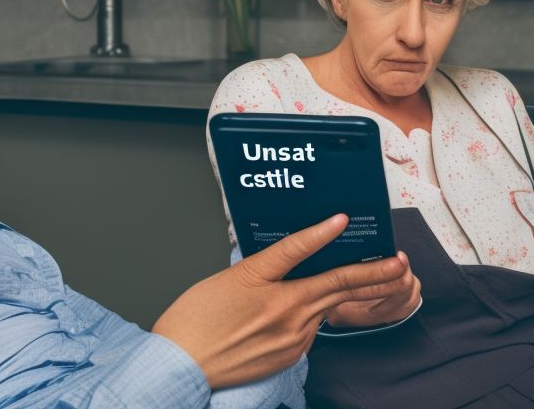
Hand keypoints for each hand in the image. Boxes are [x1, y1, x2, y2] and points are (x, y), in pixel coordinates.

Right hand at [152, 214, 410, 388]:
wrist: (184, 363)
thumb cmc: (195, 319)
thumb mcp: (226, 278)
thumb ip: (262, 268)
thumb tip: (287, 262)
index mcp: (260, 282)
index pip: (298, 250)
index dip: (321, 232)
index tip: (343, 219)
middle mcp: (283, 311)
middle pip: (336, 286)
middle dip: (374, 274)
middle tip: (399, 263)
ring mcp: (291, 337)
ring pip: (325, 308)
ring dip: (346, 295)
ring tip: (368, 281)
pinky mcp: (291, 356)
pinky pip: (310, 330)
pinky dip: (311, 317)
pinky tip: (295, 315)